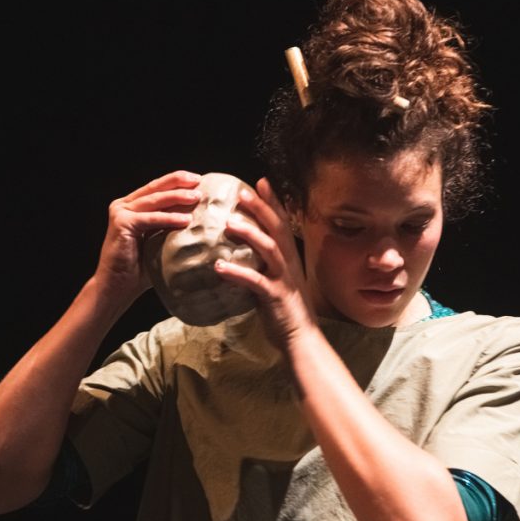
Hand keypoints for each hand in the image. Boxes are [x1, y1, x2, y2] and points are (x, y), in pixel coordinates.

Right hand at [93, 170, 200, 305]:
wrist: (118, 286)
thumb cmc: (140, 269)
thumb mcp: (160, 242)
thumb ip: (173, 228)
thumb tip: (203, 222)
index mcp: (133, 207)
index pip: (157, 188)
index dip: (177, 181)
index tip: (198, 179)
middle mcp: (124, 205)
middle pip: (155, 187)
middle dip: (178, 182)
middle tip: (199, 181)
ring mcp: (120, 212)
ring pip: (154, 200)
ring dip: (177, 197)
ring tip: (196, 197)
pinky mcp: (121, 223)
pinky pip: (150, 219)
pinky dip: (168, 218)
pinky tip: (186, 220)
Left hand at [215, 177, 315, 349]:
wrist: (301, 339)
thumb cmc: (284, 311)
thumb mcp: (275, 281)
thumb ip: (261, 265)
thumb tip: (237, 253)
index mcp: (289, 258)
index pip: (281, 223)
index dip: (272, 202)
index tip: (260, 182)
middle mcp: (289, 263)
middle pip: (277, 228)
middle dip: (261, 208)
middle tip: (242, 192)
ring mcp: (284, 279)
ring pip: (269, 249)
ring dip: (250, 234)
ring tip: (229, 223)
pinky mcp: (275, 296)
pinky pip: (255, 282)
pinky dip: (237, 273)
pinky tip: (219, 267)